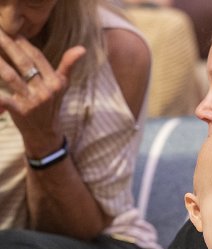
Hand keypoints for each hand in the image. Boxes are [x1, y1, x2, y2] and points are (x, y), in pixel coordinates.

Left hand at [0, 28, 84, 154]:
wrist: (45, 133)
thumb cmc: (51, 105)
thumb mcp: (63, 86)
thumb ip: (68, 65)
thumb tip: (82, 48)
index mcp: (55, 82)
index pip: (37, 57)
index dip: (23, 42)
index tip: (11, 30)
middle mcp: (46, 90)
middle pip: (24, 63)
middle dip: (8, 45)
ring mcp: (33, 101)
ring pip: (11, 76)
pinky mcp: (20, 111)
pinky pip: (3, 99)